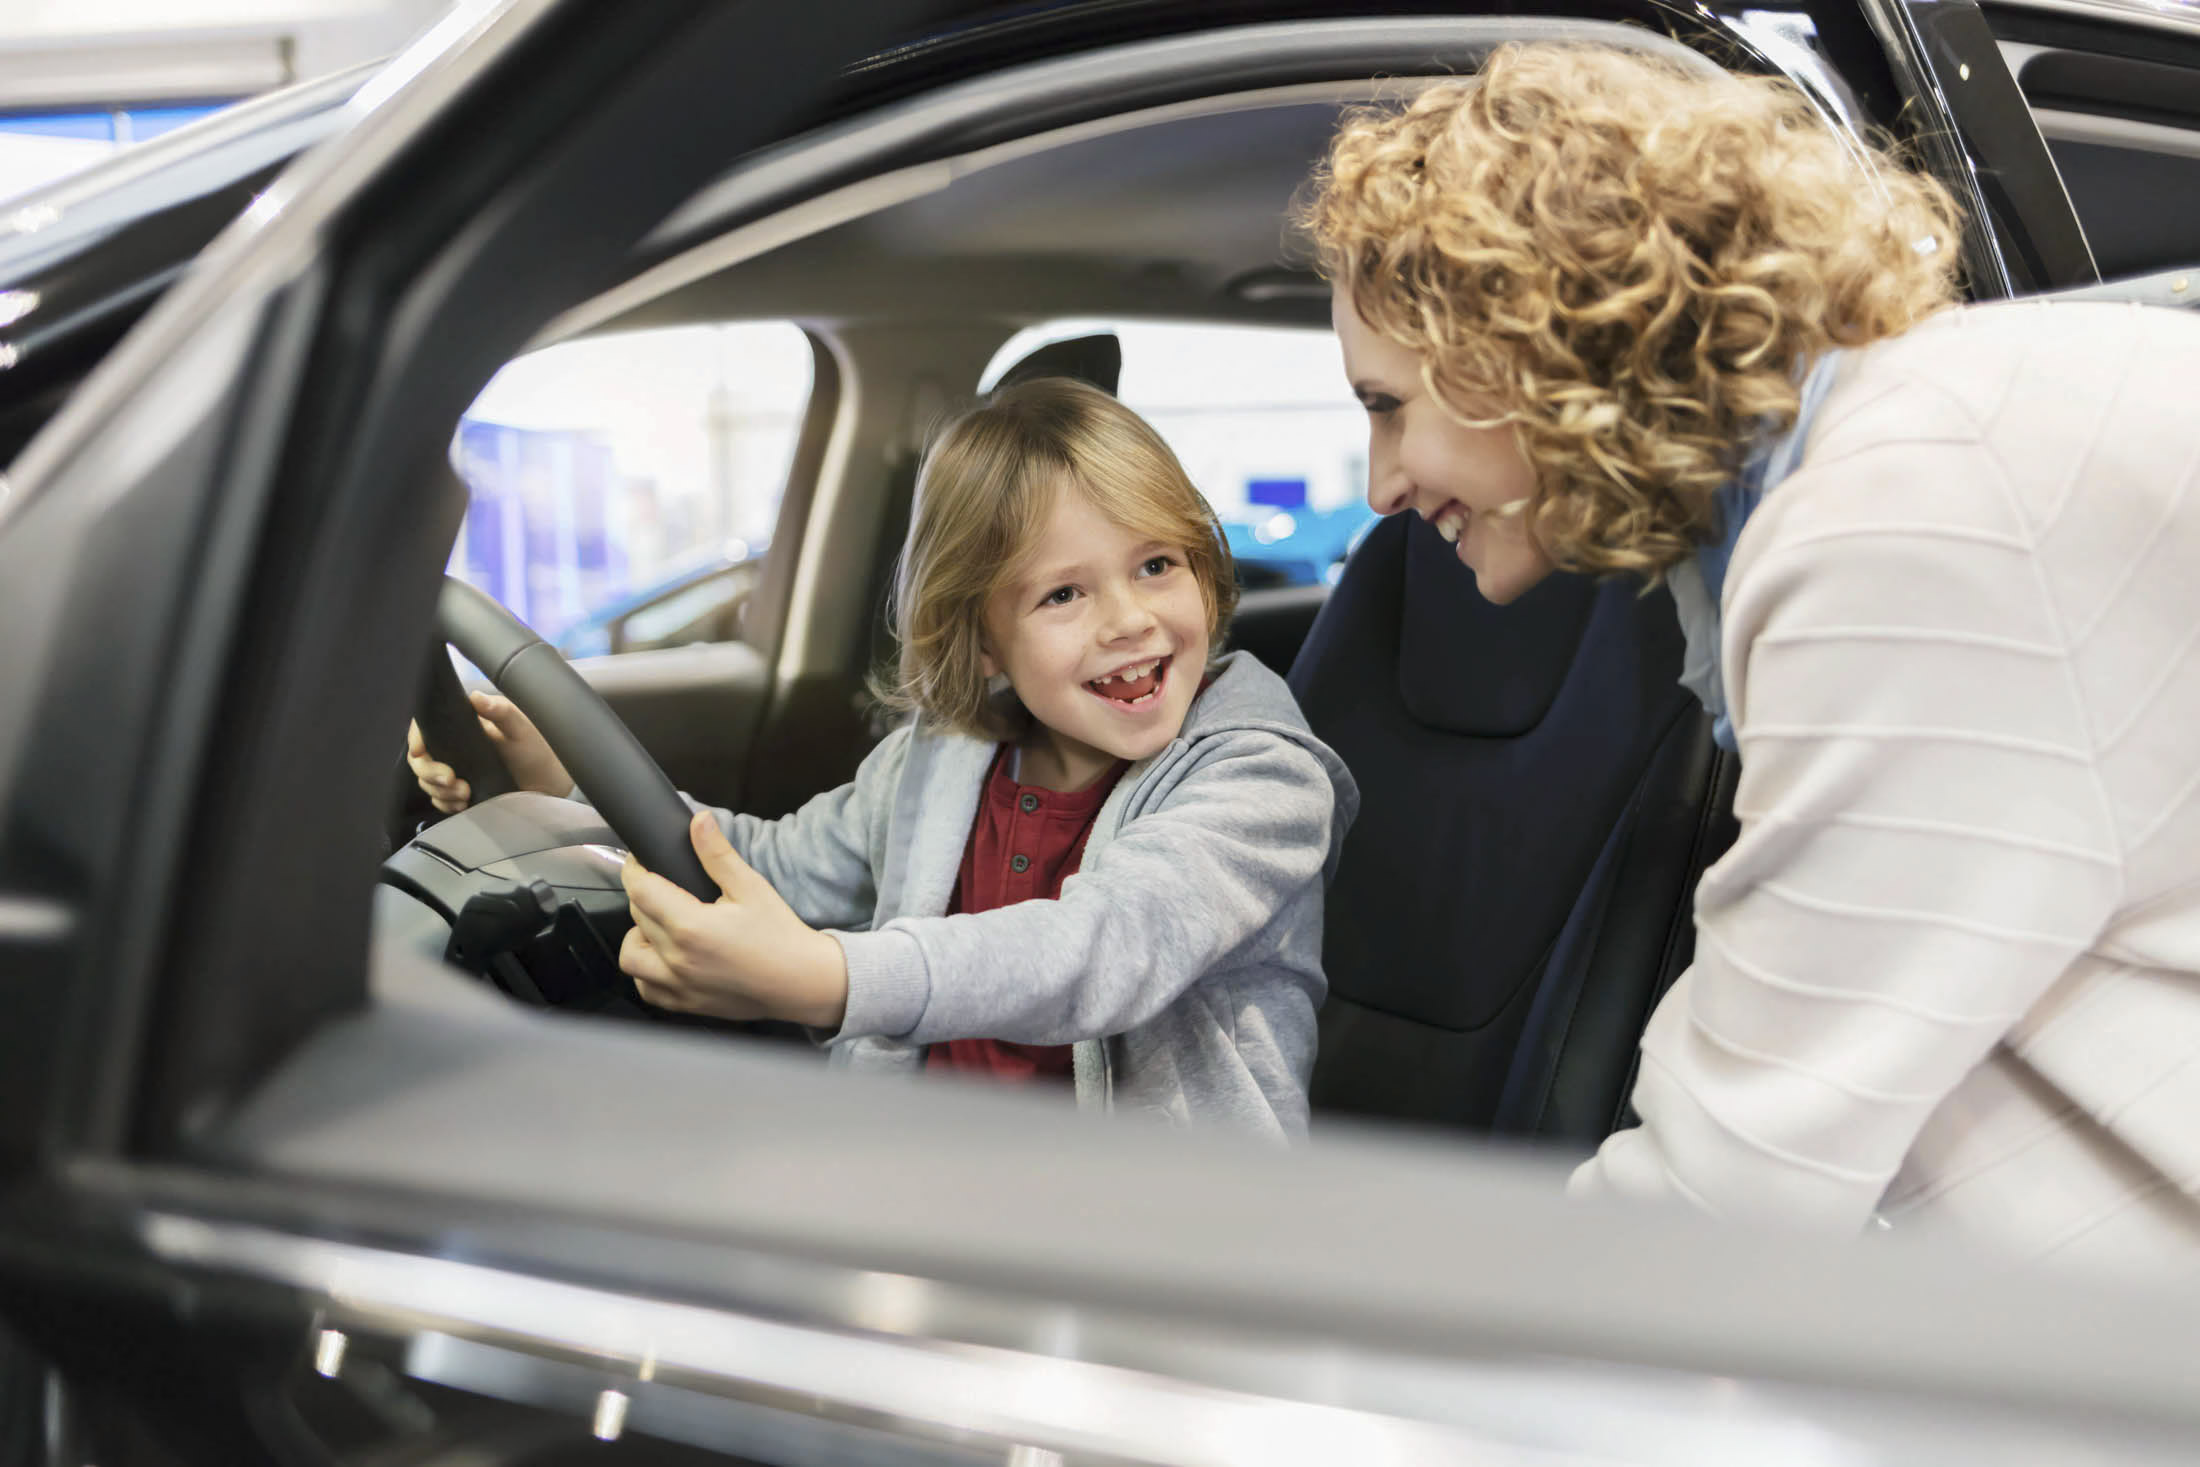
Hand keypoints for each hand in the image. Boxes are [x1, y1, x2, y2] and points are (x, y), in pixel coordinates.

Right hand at [407, 690, 573, 812]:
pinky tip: (463, 804)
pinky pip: (440, 798)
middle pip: (421, 758)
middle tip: (453, 780)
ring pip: (427, 780)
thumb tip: (476, 698)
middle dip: (430, 772)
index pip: (426, 727)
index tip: (419, 751)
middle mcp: (455, 746)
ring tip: (465, 793)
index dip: (416, 738)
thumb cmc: (538, 747)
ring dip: (440, 791)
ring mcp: (457, 769)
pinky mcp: (461, 790)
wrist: (550, 781)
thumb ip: (501, 711)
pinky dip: (446, 803)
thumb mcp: (521, 728)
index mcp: (464, 725)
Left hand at [620, 812, 849, 1029]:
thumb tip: (699, 821)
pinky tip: (666, 958)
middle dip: (644, 896)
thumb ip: (717, 854)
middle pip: (636, 917)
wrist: (802, 982)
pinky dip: (647, 972)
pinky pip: (646, 988)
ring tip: (662, 925)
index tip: (642, 862)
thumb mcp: (751, 887)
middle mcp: (677, 959)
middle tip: (664, 886)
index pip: (640, 890)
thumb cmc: (780, 936)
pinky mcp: (685, 1004)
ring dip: (638, 935)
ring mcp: (678, 986)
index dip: (635, 869)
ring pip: (630, 956)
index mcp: (690, 927)